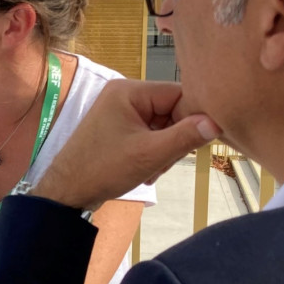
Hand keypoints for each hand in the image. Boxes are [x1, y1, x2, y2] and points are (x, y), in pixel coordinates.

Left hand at [35, 81, 218, 211]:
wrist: (67, 192)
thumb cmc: (104, 169)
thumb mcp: (150, 154)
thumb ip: (186, 136)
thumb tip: (217, 122)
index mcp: (129, 91)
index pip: (178, 94)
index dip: (192, 118)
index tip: (195, 143)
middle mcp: (124, 94)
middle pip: (171, 110)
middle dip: (174, 139)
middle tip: (163, 163)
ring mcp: (119, 111)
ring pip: (161, 125)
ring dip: (164, 150)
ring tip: (151, 171)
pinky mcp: (117, 127)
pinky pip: (148, 133)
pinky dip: (152, 153)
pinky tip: (145, 171)